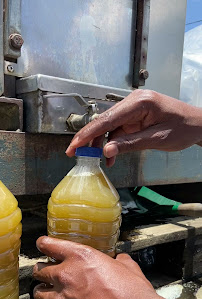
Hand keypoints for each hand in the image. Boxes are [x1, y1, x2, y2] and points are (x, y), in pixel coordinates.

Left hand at [33, 236, 155, 298]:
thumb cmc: (133, 296)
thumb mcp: (129, 268)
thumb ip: (121, 261)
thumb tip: (121, 260)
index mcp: (81, 257)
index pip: (51, 245)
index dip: (44, 244)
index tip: (42, 245)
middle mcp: (67, 275)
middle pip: (41, 270)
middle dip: (42, 270)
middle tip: (45, 271)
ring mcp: (63, 298)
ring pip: (39, 292)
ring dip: (41, 292)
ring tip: (44, 292)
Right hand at [66, 90, 201, 166]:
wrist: (197, 124)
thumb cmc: (183, 128)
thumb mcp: (157, 139)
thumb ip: (130, 144)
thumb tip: (106, 151)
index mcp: (140, 103)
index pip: (108, 119)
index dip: (88, 133)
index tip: (74, 145)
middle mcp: (133, 102)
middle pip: (105, 121)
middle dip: (90, 138)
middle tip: (76, 153)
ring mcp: (133, 108)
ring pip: (109, 126)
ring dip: (102, 143)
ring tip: (98, 160)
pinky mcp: (135, 116)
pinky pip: (118, 129)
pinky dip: (113, 142)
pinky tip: (111, 155)